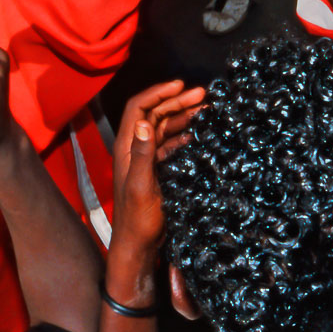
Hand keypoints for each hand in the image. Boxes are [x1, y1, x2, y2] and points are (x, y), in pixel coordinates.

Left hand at [112, 80, 205, 250]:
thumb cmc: (137, 219)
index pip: (138, 108)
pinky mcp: (158, 171)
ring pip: (164, 129)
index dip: (157, 93)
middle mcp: (135, 149)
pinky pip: (171, 146)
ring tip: (206, 111)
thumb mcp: (142, 186)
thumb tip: (144, 122)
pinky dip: (184, 137)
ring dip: (183, 117)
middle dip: (176, 101)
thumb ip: (143, 154)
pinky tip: (198, 135)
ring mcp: (146, 160)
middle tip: (202, 94)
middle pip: (154, 115)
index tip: (180, 84)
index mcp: (126, 148)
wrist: (138, 246)